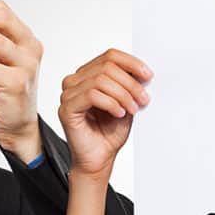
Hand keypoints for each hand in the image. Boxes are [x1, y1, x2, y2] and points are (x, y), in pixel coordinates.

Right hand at [57, 49, 151, 179]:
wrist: (100, 159)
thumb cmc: (109, 133)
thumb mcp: (126, 102)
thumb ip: (130, 85)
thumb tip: (143, 72)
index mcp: (88, 75)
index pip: (109, 56)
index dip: (131, 63)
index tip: (148, 75)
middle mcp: (75, 81)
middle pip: (106, 67)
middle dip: (130, 83)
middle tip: (143, 99)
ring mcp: (68, 94)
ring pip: (100, 80)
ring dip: (122, 94)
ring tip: (132, 109)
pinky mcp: (66, 109)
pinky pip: (91, 95)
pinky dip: (111, 103)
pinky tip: (119, 113)